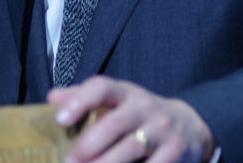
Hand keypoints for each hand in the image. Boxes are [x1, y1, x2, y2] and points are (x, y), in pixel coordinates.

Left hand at [48, 75, 214, 162]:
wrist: (189, 125)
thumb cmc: (140, 115)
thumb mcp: (118, 101)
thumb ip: (85, 98)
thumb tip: (52, 98)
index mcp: (126, 93)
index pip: (102, 87)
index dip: (80, 100)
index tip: (60, 119)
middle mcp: (145, 107)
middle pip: (114, 124)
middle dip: (89, 146)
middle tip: (68, 162)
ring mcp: (162, 129)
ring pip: (131, 149)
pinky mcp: (175, 151)